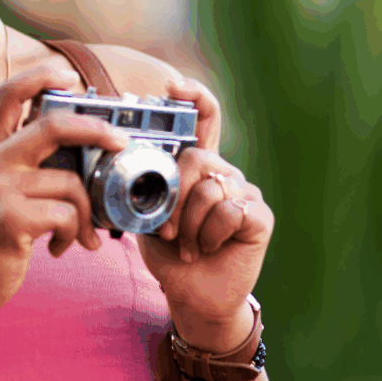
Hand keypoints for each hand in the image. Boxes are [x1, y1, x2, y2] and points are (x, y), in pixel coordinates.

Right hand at [0, 62, 131, 317]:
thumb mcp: (2, 183)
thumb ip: (30, 159)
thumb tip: (84, 141)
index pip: (9, 92)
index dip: (40, 75)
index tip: (69, 76)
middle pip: (51, 125)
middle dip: (95, 128)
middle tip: (120, 141)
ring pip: (69, 182)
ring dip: (87, 212)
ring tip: (81, 233)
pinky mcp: (10, 218)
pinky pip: (66, 215)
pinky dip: (74, 235)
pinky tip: (59, 247)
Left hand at [138, 79, 274, 339]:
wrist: (192, 294)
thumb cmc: (168, 251)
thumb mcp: (146, 213)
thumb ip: (144, 185)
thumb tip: (120, 158)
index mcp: (198, 166)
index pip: (204, 119)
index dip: (194, 97)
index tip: (174, 85)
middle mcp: (224, 172)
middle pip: (198, 158)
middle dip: (175, 196)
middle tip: (168, 228)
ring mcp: (245, 192)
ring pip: (212, 189)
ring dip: (191, 224)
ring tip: (188, 244)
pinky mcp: (261, 216)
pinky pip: (230, 212)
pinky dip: (210, 235)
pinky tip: (208, 249)